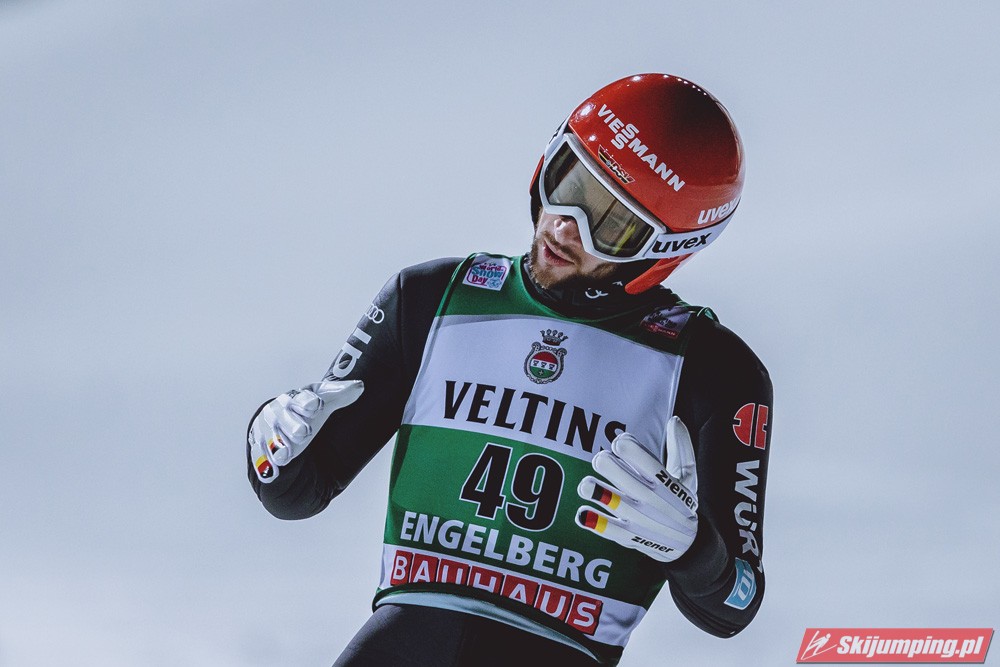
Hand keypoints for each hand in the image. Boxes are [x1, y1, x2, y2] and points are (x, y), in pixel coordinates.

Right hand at [249, 380, 363, 482]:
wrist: (288, 435)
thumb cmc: (307, 416)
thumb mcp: (324, 405)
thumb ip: (340, 395)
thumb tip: (359, 386)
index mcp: (296, 399)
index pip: (302, 398)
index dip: (308, 402)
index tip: (317, 406)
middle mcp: (279, 414)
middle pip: (284, 418)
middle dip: (293, 424)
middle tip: (304, 433)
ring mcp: (268, 433)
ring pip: (271, 438)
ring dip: (278, 445)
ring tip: (286, 454)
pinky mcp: (260, 451)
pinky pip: (260, 457)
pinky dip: (265, 464)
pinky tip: (271, 470)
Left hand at [575, 417, 698, 561]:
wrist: (688, 546)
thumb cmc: (682, 503)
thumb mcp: (688, 476)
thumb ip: (681, 447)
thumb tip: (674, 420)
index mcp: (664, 480)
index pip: (637, 455)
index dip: (625, 445)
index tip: (621, 445)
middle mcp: (648, 497)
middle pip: (613, 470)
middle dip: (605, 462)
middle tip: (604, 461)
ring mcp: (636, 517)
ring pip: (605, 497)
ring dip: (593, 489)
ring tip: (589, 486)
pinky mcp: (626, 534)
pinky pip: (605, 527)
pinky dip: (592, 520)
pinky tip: (583, 513)